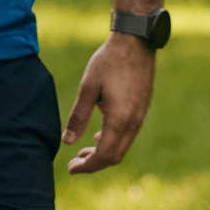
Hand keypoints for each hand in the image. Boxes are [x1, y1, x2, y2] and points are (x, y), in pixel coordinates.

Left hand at [63, 33, 155, 174]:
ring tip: (84, 150)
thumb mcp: (88, 87)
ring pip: (122, 147)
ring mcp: (140, 116)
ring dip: (104, 153)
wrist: (136, 41)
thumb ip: (79, 116)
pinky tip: (100, 134)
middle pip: (115, 157)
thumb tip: (66, 142)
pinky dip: (113, 141)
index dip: (86, 166)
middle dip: (94, 163)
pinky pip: (128, 135)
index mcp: (119, 119)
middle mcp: (133, 122)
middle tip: (74, 161)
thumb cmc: (109, 61)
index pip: (103, 156)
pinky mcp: (142, 109)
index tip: (70, 168)